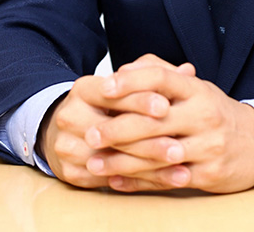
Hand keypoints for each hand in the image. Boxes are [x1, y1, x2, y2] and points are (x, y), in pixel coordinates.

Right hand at [37, 55, 193, 188]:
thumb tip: (188, 71)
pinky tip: (164, 182)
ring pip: (112, 159)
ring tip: (180, 169)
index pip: (114, 93)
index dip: (141, 100)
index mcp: (84, 89)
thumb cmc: (105, 105)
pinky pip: (108, 180)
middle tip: (180, 147)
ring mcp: (67, 146)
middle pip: (112, 130)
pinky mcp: (70, 172)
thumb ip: (155, 78)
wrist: (65, 130)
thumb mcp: (124, 86)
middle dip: (149, 140)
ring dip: (149, 166)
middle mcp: (70, 116)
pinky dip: (139, 182)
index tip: (166, 107)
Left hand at [84, 56, 253, 192]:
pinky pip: (166, 179)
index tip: (103, 87)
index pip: (161, 79)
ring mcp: (207, 146)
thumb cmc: (213, 112)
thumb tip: (123, 69)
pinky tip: (116, 181)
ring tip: (93, 162)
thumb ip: (158, 74)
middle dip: (117, 127)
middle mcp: (203, 115)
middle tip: (90, 132)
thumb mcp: (193, 88)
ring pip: (156, 154)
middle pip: (154, 120)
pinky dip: (138, 182)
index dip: (131, 81)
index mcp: (197, 90)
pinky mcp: (208, 174)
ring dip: (120, 161)